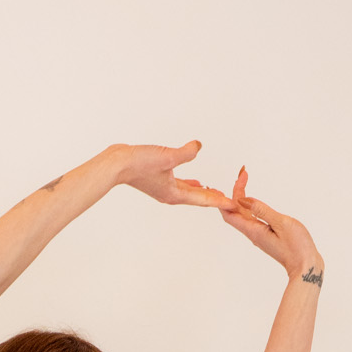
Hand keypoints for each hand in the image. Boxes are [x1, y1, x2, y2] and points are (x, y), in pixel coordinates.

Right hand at [115, 140, 230, 208]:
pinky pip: (180, 185)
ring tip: (215, 192)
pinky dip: (191, 184)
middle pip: (198, 199)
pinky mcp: (159, 181)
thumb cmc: (138, 163)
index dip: (219, 201)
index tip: (233, 205)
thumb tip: (198, 146)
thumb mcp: (167, 156)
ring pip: (189, 193)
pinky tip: (196, 181)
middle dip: (214, 199)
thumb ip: (186, 152)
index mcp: (174, 194)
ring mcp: (164, 189)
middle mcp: (170, 195)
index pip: (202, 199)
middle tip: (230, 202)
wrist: (117, 164)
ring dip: (203, 193)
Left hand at [219, 167, 322, 280]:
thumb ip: (262, 210)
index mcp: (253, 230)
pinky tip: (252, 200)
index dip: (228, 195)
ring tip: (245, 179)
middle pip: (236, 211)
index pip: (230, 213)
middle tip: (243, 173)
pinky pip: (253, 218)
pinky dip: (250, 206)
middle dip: (236, 191)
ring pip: (244, 214)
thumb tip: (243, 200)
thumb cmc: (296, 246)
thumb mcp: (280, 223)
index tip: (237, 179)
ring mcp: (259, 234)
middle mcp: (253, 233)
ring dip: (242, 197)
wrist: (305, 266)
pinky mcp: (266, 235)